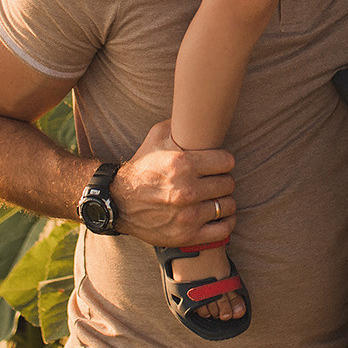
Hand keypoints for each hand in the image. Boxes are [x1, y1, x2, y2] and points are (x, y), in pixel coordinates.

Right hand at [110, 120, 236, 246]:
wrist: (118, 202)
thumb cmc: (142, 169)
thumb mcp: (155, 138)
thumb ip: (178, 125)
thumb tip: (198, 112)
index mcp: (182, 164)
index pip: (227, 161)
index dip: (224, 162)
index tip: (219, 165)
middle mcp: (187, 190)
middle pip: (229, 184)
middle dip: (223, 181)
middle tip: (215, 181)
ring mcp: (188, 215)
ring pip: (228, 206)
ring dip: (224, 202)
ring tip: (215, 198)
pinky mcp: (188, 235)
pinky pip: (223, 230)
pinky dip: (225, 223)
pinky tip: (217, 216)